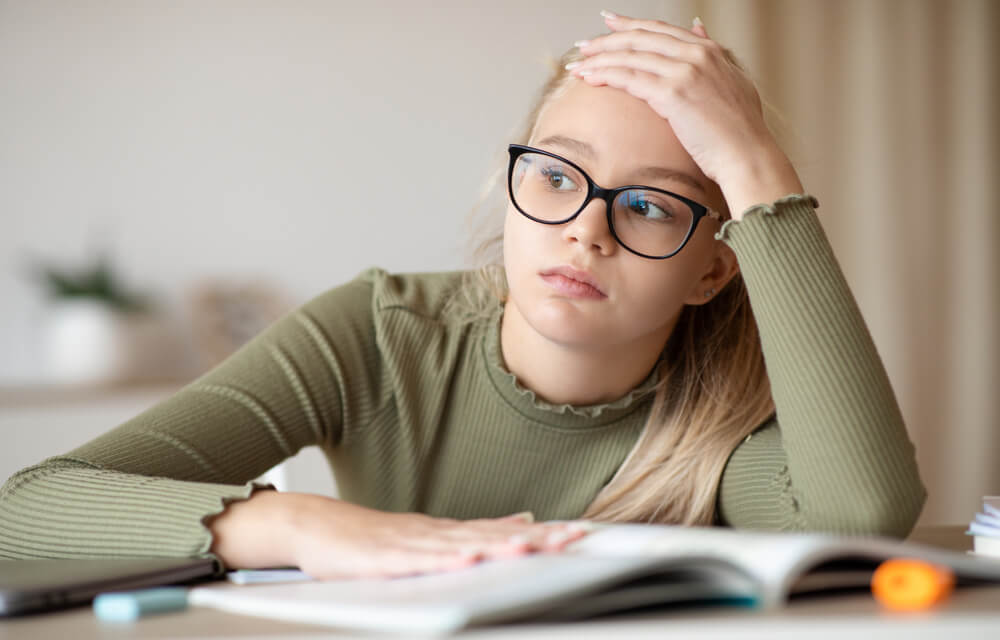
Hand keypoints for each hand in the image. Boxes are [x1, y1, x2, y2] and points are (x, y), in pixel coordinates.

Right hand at [209, 491, 588, 578]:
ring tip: (533, 549)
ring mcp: (410, 544)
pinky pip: (418, 560)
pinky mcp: (383, 558)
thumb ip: (475, 533)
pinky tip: (468, 558)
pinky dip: (445, 559)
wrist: (312, 526)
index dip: (541, 536)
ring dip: (499, 546)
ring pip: (462, 545)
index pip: (502, 533)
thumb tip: (522, 524)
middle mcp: (435, 535)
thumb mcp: (429, 537)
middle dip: (535, 540)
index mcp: (447, 533)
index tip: (578, 535)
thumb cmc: (368, 538)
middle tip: (573, 539)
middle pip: (492, 536)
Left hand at [570, 12, 803, 216]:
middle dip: (607, 40)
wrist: (747, 155)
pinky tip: (589, 79)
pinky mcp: (673, 94)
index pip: (660, 30)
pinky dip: (605, 75)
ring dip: (599, 59)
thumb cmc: (739, 130)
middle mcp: (696, 54)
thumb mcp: (732, 81)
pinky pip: (629, 78)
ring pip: (630, 56)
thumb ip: (712, 55)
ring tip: (578, 65)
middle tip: (584, 45)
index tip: (609, 23)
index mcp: (709, 51)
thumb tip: (698, 29)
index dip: (630, 25)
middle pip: (640, 38)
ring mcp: (685, 71)